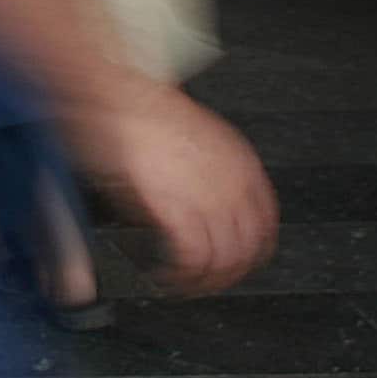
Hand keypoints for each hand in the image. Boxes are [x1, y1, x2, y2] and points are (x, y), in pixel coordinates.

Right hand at [65, 87, 275, 294]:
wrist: (112, 93)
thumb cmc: (134, 108)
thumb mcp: (185, 139)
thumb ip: (201, 175)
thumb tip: (190, 203)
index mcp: (239, 164)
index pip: (264, 226)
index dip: (247, 254)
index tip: (228, 266)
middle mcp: (232, 183)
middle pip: (247, 250)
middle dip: (223, 276)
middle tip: (198, 284)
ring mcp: (208, 198)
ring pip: (223, 261)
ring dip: (199, 281)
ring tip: (177, 283)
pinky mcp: (178, 210)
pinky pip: (193, 259)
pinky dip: (179, 275)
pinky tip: (163, 274)